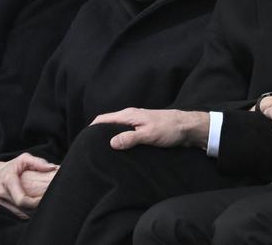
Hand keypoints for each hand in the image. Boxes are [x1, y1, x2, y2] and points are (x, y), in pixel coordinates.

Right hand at [0, 153, 57, 218]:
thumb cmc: (11, 166)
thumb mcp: (23, 159)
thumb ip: (38, 162)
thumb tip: (52, 167)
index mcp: (8, 181)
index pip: (21, 199)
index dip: (34, 203)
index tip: (44, 199)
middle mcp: (1, 193)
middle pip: (21, 208)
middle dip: (35, 208)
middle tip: (46, 203)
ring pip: (17, 213)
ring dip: (30, 212)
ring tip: (41, 207)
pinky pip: (13, 214)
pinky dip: (24, 213)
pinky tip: (32, 210)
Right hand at [90, 108, 209, 150]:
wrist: (188, 127)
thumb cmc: (170, 128)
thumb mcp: (149, 135)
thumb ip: (130, 138)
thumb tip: (111, 143)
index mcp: (128, 115)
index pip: (102, 120)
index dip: (91, 130)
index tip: (82, 143)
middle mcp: (130, 117)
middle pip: (107, 125)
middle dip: (98, 136)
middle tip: (90, 152)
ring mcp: (137, 123)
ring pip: (117, 131)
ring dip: (110, 140)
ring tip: (103, 155)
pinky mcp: (143, 130)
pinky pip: (126, 135)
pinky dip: (120, 142)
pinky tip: (120, 153)